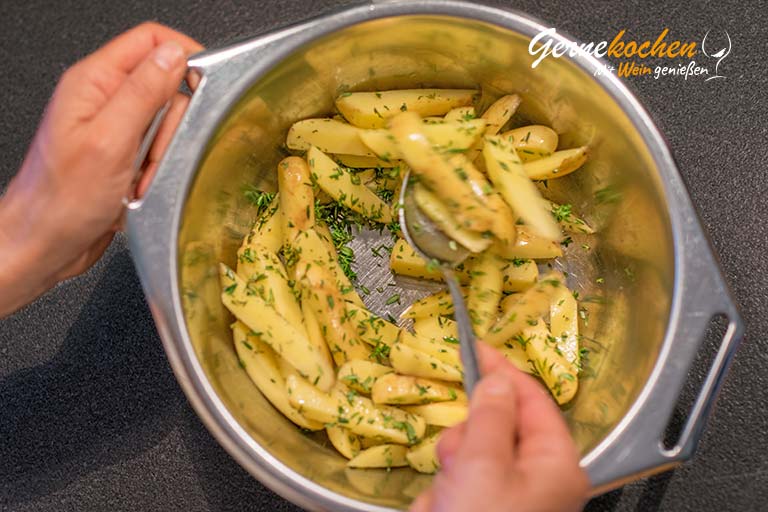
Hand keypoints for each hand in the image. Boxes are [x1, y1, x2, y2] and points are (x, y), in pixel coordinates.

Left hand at [0, 23, 202, 315]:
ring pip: (167, 125)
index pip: (150, 41)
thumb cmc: (60, 201)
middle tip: (152, 153)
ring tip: (138, 178)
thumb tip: (174, 55)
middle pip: (166, 87)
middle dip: (171, 126)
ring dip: (163, 156)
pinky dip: (157, 172)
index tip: (204, 85)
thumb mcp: (109, 141)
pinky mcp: (122, 154)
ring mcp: (113, 127)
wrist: (44, 245)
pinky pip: (160, 152)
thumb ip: (143, 93)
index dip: (183, 56)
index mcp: (93, 82)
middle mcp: (102, 99)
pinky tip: (137, 187)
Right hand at [411, 343, 589, 511]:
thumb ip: (490, 416)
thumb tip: (497, 379)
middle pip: (498, 426)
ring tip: (447, 496)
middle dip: (468, 436)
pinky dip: (445, 491)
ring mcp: (513, 496)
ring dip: (452, 469)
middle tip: (455, 460)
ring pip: (473, 455)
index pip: (531, 399)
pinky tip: (440, 507)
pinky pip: (460, 482)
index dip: (502, 370)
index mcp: (556, 463)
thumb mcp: (484, 465)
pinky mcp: (488, 508)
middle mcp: (540, 478)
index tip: (473, 346)